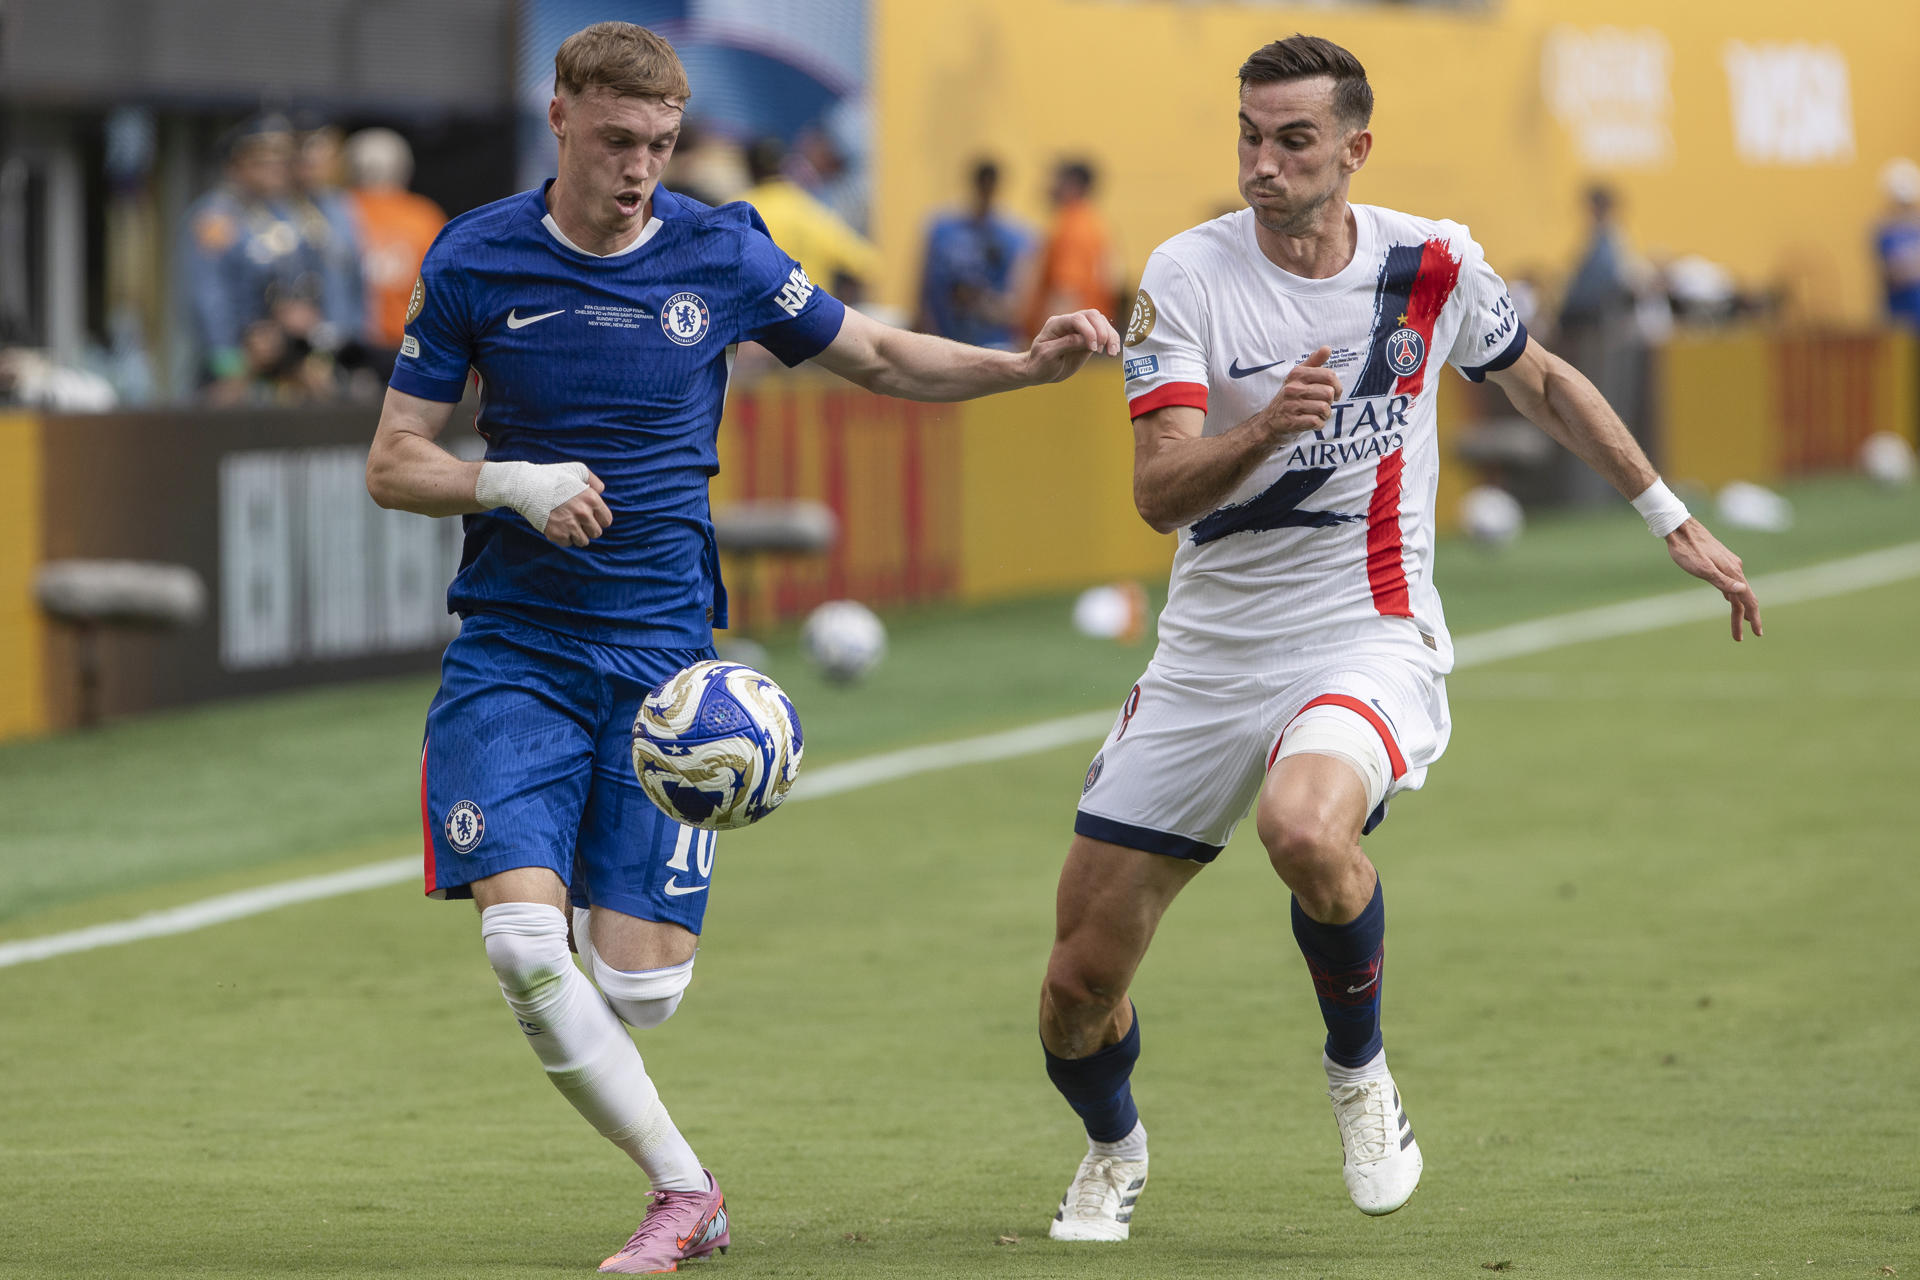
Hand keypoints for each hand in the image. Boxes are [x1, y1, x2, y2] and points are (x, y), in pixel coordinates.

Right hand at [475, 459, 612, 546]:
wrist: (525, 486)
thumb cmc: (551, 476)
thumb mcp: (576, 469)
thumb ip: (593, 480)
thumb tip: (601, 492)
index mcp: (591, 498)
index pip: (606, 520)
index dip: (599, 519)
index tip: (590, 517)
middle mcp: (583, 513)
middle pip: (596, 533)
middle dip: (588, 528)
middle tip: (577, 522)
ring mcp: (570, 525)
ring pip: (583, 541)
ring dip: (577, 535)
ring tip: (567, 525)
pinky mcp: (556, 534)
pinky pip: (568, 544)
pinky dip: (563, 538)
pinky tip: (558, 527)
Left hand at [1022, 309, 1120, 382]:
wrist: (1039, 371)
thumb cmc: (1039, 364)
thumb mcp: (1048, 355)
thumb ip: (1066, 344)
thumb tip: (1086, 340)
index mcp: (1057, 323)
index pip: (1077, 319)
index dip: (1088, 331)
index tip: (1092, 349)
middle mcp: (1070, 323)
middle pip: (1092, 315)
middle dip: (1102, 331)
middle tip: (1103, 350)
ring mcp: (1080, 329)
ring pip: (1101, 322)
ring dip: (1110, 336)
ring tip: (1112, 353)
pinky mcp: (1088, 339)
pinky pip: (1104, 334)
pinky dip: (1111, 341)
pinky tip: (1112, 352)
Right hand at [1261, 346, 1341, 439]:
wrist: (1269, 421)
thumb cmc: (1290, 397)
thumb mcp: (1298, 377)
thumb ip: (1314, 362)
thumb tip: (1327, 348)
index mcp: (1297, 374)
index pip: (1328, 375)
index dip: (1337, 386)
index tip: (1333, 392)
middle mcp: (1292, 388)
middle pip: (1328, 393)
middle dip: (1330, 402)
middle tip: (1322, 405)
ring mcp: (1290, 405)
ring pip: (1324, 408)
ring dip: (1325, 414)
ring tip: (1317, 414)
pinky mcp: (1291, 421)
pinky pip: (1316, 422)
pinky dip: (1318, 424)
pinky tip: (1312, 422)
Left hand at [1666, 518, 1761, 640]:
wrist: (1679, 527)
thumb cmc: (1687, 549)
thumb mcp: (1701, 568)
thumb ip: (1721, 581)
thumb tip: (1742, 590)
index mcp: (1732, 572)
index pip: (1748, 599)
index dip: (1754, 617)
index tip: (1758, 633)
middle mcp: (1734, 568)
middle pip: (1743, 598)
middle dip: (1743, 618)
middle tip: (1739, 638)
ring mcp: (1727, 565)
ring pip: (1736, 591)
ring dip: (1737, 609)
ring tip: (1739, 624)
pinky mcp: (1719, 562)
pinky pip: (1730, 583)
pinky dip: (1731, 596)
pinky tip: (1729, 600)